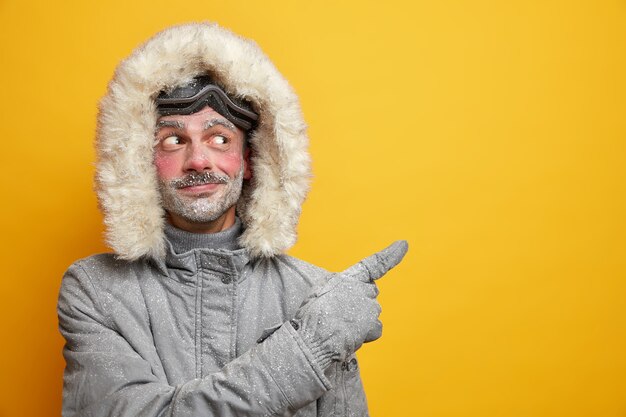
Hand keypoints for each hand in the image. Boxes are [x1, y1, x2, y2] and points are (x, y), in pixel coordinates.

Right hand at [293, 241, 407, 368]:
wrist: (311, 338)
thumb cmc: (310, 320)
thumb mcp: (318, 295)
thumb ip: (337, 290)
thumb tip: (347, 299)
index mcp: (344, 278)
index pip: (372, 265)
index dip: (390, 255)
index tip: (403, 245)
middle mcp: (359, 288)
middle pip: (370, 295)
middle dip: (361, 305)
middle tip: (342, 317)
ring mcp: (368, 304)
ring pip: (372, 314)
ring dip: (362, 322)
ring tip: (342, 328)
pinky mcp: (372, 321)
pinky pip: (376, 329)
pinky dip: (366, 335)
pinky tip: (351, 336)